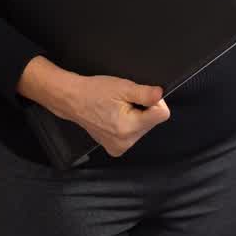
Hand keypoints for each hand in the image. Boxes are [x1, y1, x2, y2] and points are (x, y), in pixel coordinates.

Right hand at [18, 56, 170, 156]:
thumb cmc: (94, 92)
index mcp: (129, 127)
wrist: (74, 100)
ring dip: (136, 117)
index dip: (155, 102)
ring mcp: (120, 147)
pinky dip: (128, 124)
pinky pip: (133, 134)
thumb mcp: (123, 87)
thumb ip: (145, 93)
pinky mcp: (116, 149)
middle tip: (125, 102)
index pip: (162, 114)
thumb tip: (160, 94)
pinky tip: (115, 118)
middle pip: (153, 122)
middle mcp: (125, 141)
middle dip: (143, 109)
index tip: (141, 97)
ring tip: (118, 109)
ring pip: (144, 128)